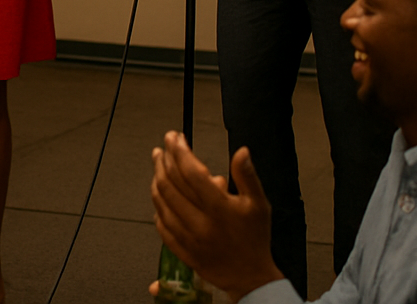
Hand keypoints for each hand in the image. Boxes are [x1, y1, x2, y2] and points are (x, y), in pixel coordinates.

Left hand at [150, 133, 281, 301]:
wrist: (250, 277)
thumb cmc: (255, 239)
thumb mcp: (259, 204)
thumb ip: (247, 176)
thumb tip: (241, 151)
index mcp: (220, 208)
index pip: (191, 172)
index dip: (179, 151)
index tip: (175, 138)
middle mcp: (201, 222)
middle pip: (171, 184)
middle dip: (164, 161)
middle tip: (163, 148)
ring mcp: (189, 237)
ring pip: (162, 202)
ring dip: (157, 180)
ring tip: (158, 165)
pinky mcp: (181, 249)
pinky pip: (161, 224)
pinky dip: (158, 206)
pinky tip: (160, 196)